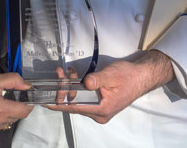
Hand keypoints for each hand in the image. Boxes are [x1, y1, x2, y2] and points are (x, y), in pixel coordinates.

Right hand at [0, 73, 32, 132]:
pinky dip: (1, 117)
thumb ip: (14, 80)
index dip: (28, 103)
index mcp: (2, 109)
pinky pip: (1, 125)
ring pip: (9, 121)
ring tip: (1, 102)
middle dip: (18, 106)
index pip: (25, 110)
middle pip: (18, 116)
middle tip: (12, 96)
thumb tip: (27, 85)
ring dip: (10, 112)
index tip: (26, 97)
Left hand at [47, 50, 173, 123]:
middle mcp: (99, 114)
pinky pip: (84, 99)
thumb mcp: (111, 75)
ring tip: (67, 72)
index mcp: (102, 109)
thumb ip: (96, 79)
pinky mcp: (100, 105)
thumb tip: (84, 82)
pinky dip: (78, 88)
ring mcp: (100, 111)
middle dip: (64, 89)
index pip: (74, 108)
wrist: (141, 76)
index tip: (45, 101)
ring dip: (70, 87)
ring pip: (78, 100)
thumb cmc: (128, 76)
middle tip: (59, 74)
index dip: (59, 104)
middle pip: (74, 104)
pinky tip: (75, 76)